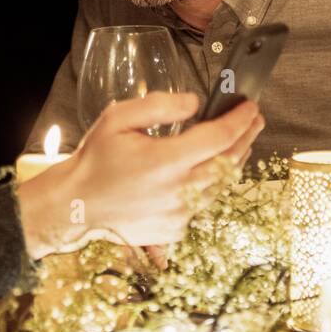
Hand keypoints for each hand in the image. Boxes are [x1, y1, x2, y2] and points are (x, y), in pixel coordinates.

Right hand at [19, 93, 263, 256]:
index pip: (220, 136)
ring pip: (223, 185)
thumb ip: (158, 105)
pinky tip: (211, 169)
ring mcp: (180, 214)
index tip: (250, 106)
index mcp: (166, 160)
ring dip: (235, 160)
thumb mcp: (118, 118)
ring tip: (239, 141)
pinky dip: (214, 183)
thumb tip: (195, 102)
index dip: (240, 119)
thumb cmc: (96, 159)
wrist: (76, 205)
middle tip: (254, 119)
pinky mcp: (176, 229)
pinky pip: (206, 203)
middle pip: (231, 161)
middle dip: (248, 136)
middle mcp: (179, 191)